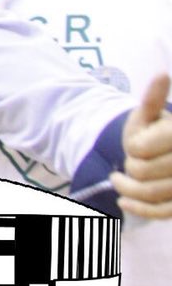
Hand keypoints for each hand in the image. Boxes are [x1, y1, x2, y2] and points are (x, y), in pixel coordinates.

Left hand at [116, 72, 171, 218]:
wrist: (166, 154)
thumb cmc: (155, 133)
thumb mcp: (149, 115)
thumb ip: (152, 98)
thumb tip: (162, 73)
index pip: (140, 149)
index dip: (133, 147)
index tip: (134, 145)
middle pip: (142, 172)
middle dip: (130, 168)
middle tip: (127, 165)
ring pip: (150, 193)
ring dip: (128, 189)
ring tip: (118, 181)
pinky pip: (161, 212)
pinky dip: (139, 209)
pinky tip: (123, 202)